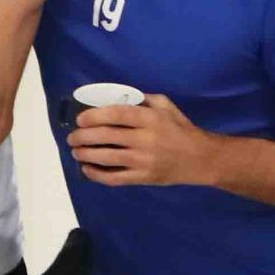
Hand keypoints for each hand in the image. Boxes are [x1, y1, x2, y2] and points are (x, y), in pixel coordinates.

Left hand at [67, 94, 216, 186]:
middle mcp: (145, 139)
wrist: (201, 159)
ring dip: (84, 154)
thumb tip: (114, 96)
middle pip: (105, 136)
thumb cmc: (181, 129)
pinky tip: (86, 168)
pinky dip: (95, 174)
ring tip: (76, 151)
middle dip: (82, 136)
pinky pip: (113, 178)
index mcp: (150, 119)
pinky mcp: (143, 178)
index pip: (116, 114)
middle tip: (72, 137)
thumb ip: (142, 99)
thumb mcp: (166, 106)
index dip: (94, 116)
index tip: (80, 119)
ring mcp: (143, 160)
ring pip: (106, 157)